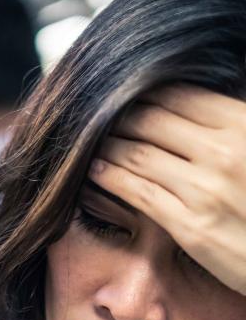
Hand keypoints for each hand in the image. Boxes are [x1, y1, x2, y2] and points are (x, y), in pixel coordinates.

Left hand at [89, 85, 245, 295]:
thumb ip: (228, 128)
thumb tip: (191, 111)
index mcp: (243, 124)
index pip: (178, 96)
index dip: (142, 94)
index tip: (120, 96)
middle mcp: (224, 151)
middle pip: (151, 121)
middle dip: (117, 117)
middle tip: (94, 118)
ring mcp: (205, 189)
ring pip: (139, 156)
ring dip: (107, 146)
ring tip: (88, 143)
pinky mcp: (191, 225)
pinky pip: (139, 193)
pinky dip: (111, 178)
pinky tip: (96, 172)